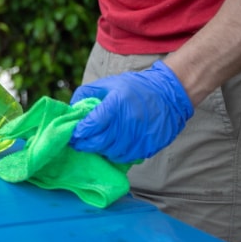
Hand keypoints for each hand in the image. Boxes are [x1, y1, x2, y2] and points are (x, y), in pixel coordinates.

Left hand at [68, 60, 193, 162]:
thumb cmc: (134, 87)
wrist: (168, 94)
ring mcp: (139, 137)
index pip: (91, 125)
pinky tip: (112, 147)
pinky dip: (116, 154)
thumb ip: (86, 94)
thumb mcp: (108, 84)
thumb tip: (72, 110)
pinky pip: (127, 157)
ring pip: (111, 153)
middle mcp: (128, 122)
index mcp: (116, 105)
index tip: (72, 134)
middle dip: (85, 144)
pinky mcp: (148, 146)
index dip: (79, 132)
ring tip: (96, 144)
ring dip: (100, 151)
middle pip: (99, 142)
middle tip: (78, 143)